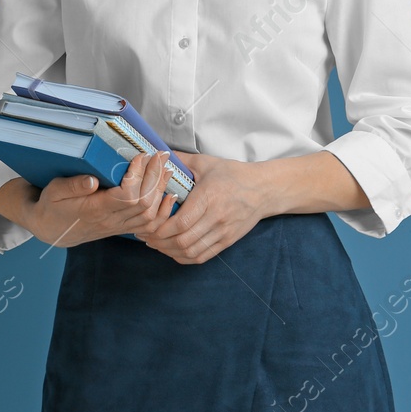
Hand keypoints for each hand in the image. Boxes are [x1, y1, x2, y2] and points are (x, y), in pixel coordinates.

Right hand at [16, 151, 180, 247]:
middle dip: (156, 177)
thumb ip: (72, 186)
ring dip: (161, 191)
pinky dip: (162, 209)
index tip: (140, 156)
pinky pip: (149, 225)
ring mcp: (118, 226)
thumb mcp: (54, 192)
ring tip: (166, 169)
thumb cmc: (52, 206)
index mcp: (95, 210)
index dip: (138, 176)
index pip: (126, 195)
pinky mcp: (122, 228)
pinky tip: (167, 194)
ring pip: (150, 215)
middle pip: (144, 203)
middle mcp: (110, 220)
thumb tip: (92, 180)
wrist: (51, 230)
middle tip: (161, 155)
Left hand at [139, 152, 271, 264]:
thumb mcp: (206, 162)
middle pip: (184, 240)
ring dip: (170, 251)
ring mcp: (223, 232)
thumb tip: (156, 153)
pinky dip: (185, 258)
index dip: (161, 229)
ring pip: (192, 252)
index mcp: (209, 196)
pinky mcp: (228, 241)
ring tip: (157, 245)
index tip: (148, 226)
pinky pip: (203, 256)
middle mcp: (216, 217)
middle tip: (147, 237)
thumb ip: (181, 159)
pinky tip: (174, 251)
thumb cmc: (232, 173)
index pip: (181, 222)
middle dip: (161, 242)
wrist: (263, 188)